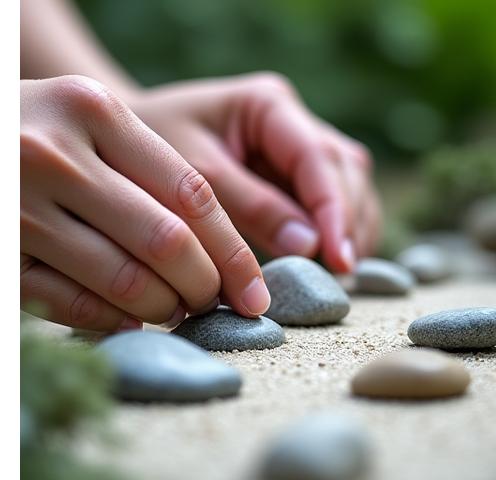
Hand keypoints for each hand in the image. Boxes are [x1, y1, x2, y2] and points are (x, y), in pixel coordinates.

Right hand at [21, 75, 269, 331]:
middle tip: (211, 302)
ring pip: (125, 280)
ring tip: (173, 309)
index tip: (254, 293)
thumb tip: (222, 261)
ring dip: (163, 308)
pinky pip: (74, 304)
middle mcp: (53, 154)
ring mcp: (16, 205)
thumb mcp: (94, 124)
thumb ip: (154, 172)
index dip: (234, 254)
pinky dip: (113, 320)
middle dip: (204, 286)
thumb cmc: (45, 133)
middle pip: (167, 241)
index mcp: (94, 111)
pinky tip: (129, 317)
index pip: (192, 195)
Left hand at [130, 72, 380, 272]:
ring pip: (349, 183)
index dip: (335, 210)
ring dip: (353, 226)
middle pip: (345, 169)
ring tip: (342, 270)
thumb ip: (251, 207)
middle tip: (343, 272)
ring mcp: (298, 144)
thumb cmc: (150, 151)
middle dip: (349, 221)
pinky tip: (333, 258)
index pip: (317, 158)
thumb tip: (310, 245)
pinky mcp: (295, 172)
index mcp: (268, 105)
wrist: (126, 144)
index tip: (340, 258)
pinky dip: (339, 229)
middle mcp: (293, 121)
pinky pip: (333, 198)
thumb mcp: (194, 176)